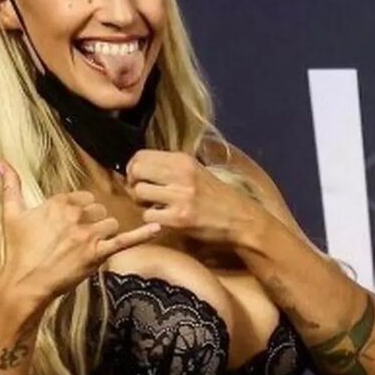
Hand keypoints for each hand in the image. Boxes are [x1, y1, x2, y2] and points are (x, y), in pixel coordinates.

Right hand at [0, 160, 160, 308]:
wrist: (25, 282)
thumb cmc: (19, 250)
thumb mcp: (12, 213)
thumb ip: (10, 185)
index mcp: (59, 202)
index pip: (83, 198)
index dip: (81, 211)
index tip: (72, 224)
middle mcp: (75, 215)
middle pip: (99, 211)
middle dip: (94, 222)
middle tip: (78, 240)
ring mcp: (88, 235)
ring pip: (110, 224)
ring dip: (105, 234)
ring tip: (89, 248)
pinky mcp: (97, 254)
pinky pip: (124, 240)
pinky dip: (142, 234)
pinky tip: (158, 227)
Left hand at [123, 149, 261, 245]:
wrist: (241, 219)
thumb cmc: (217, 197)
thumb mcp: (196, 172)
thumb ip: (170, 168)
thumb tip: (138, 167)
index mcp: (184, 160)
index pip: (141, 155)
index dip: (133, 168)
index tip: (138, 179)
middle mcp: (181, 174)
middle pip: (136, 171)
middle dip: (133, 184)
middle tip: (142, 195)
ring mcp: (181, 196)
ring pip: (139, 192)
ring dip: (142, 203)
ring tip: (155, 207)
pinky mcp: (180, 218)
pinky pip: (148, 215)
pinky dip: (153, 219)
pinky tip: (165, 219)